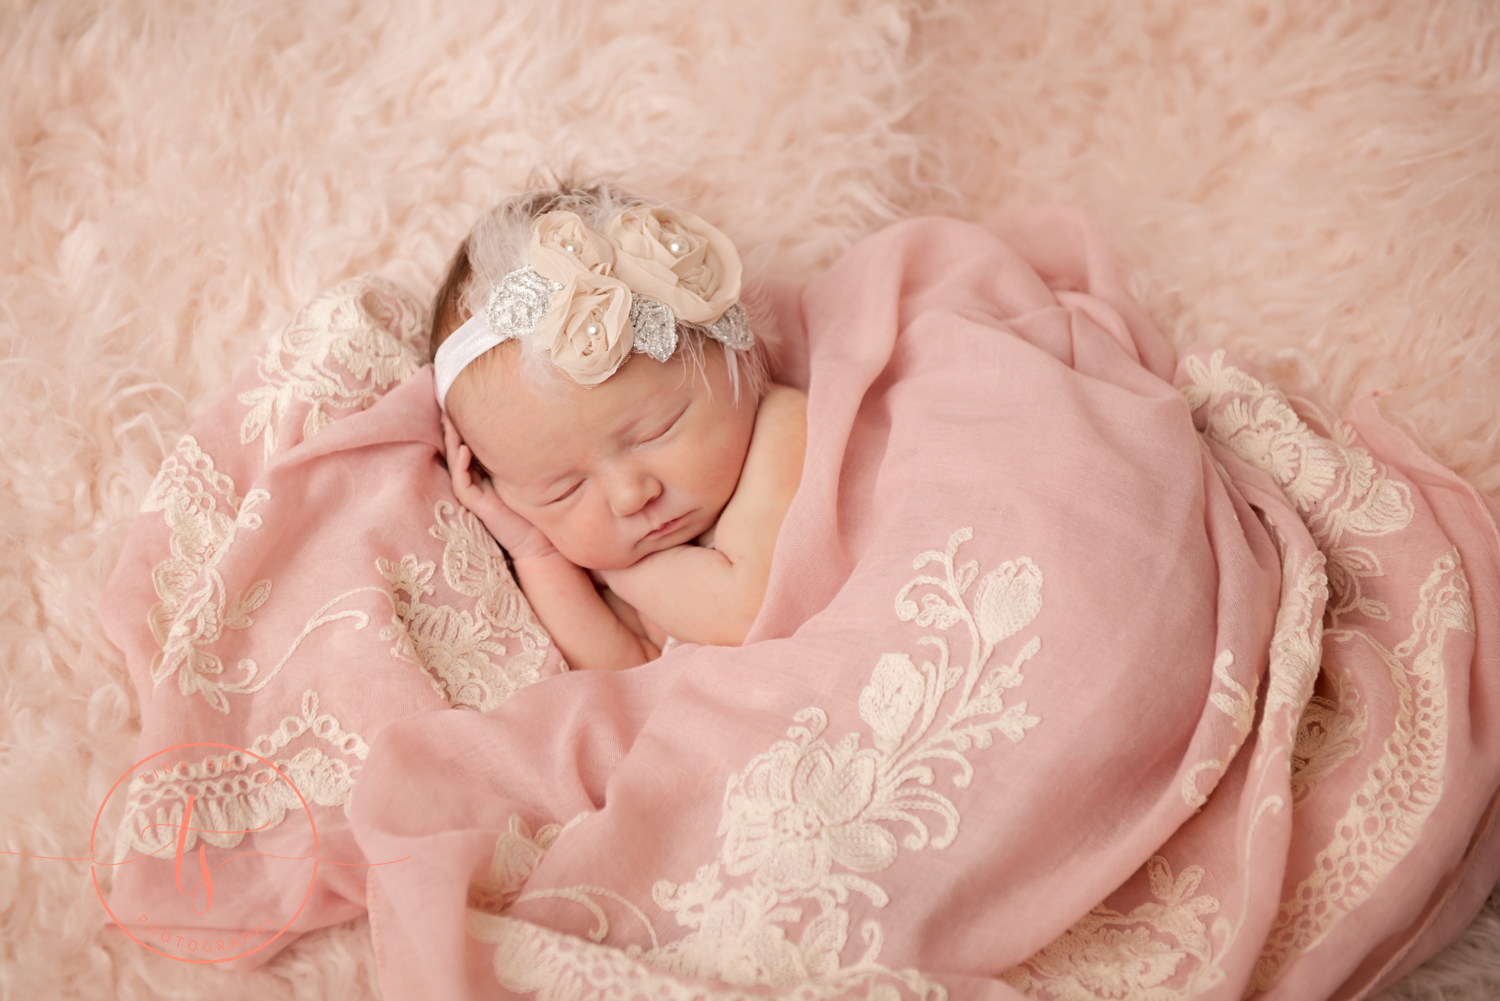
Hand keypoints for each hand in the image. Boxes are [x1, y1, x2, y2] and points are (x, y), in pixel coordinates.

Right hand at [442, 416, 556, 560]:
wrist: (538, 540)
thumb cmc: (536, 507)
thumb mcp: (530, 473)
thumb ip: (524, 454)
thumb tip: (533, 424)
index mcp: (486, 471)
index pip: (471, 443)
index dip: (466, 424)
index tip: (468, 400)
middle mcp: (477, 479)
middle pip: (458, 448)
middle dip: (453, 428)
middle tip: (450, 403)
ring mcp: (474, 492)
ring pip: (455, 462)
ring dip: (452, 442)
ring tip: (450, 421)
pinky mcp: (475, 505)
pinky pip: (462, 482)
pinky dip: (461, 465)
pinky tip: (464, 448)